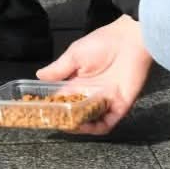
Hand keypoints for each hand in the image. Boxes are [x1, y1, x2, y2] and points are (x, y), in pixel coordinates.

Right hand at [36, 14, 152, 134]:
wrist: (130, 40)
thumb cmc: (104, 42)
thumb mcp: (75, 54)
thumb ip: (59, 68)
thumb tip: (39, 75)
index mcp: (79, 81)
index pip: (63, 99)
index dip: (53, 107)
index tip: (43, 112)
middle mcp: (91, 93)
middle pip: (75, 113)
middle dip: (64, 119)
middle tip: (55, 121)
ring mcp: (104, 101)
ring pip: (89, 121)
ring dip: (79, 126)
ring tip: (68, 125)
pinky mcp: (119, 106)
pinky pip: (106, 123)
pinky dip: (95, 128)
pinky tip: (85, 126)